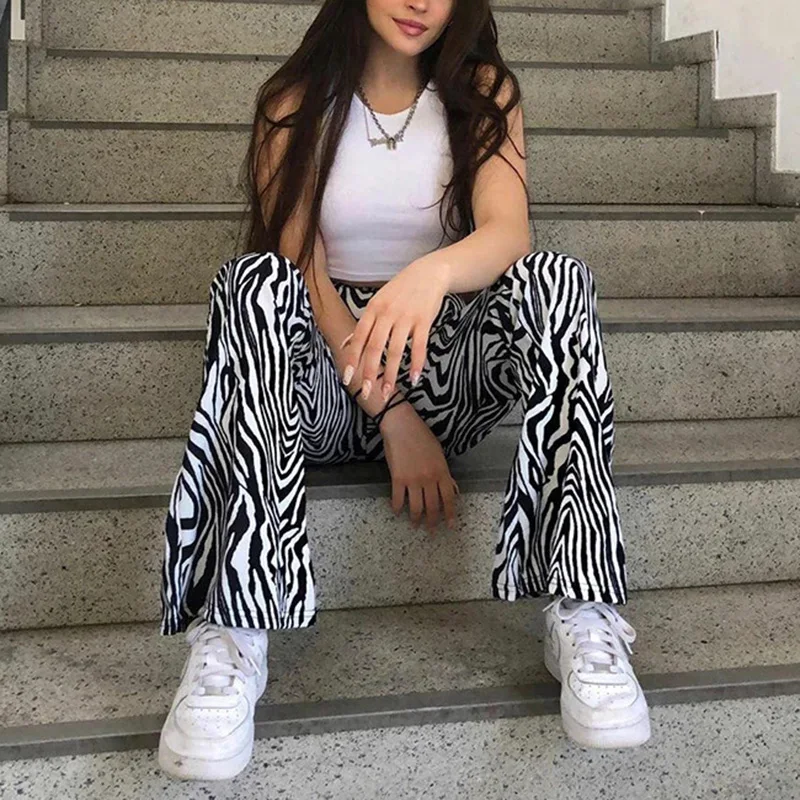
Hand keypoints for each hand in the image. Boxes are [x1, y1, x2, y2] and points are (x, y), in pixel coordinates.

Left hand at [340, 256, 450, 401]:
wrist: (428, 273)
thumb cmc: (400, 290)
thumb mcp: (377, 303)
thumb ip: (363, 325)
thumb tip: (346, 343)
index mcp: (372, 310)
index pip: (359, 338)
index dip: (352, 359)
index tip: (347, 378)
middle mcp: (387, 314)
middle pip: (375, 347)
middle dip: (369, 372)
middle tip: (366, 392)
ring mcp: (406, 317)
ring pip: (396, 350)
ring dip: (391, 374)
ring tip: (387, 393)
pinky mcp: (424, 320)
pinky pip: (420, 346)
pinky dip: (417, 364)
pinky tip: (414, 379)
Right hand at [381, 404, 459, 533]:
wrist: (401, 426)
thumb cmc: (421, 436)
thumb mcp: (439, 453)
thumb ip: (445, 473)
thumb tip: (452, 488)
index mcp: (442, 472)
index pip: (449, 498)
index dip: (450, 514)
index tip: (450, 525)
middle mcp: (429, 479)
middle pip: (433, 506)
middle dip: (432, 521)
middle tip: (431, 530)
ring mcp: (413, 480)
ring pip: (416, 507)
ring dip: (415, 519)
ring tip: (414, 524)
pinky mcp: (398, 479)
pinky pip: (398, 499)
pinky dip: (397, 508)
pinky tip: (396, 511)